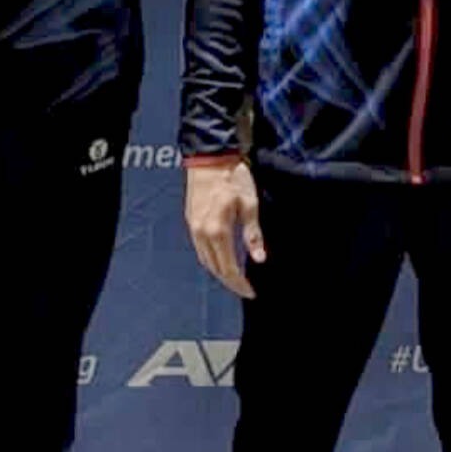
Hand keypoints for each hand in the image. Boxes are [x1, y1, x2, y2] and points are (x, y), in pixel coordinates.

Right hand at [185, 161, 265, 297]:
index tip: (251, 292)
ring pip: (206, 260)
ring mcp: (194, 228)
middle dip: (230, 282)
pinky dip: (212, 259)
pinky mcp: (191, 221)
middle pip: (215, 268)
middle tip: (245, 289)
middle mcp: (202, 233)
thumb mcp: (250, 205)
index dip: (240, 283)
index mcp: (217, 231)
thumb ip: (253, 234)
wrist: (210, 158)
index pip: (229, 268)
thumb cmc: (233, 179)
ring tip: (235, 278)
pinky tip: (222, 259)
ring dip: (220, 272)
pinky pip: (200, 249)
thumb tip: (259, 259)